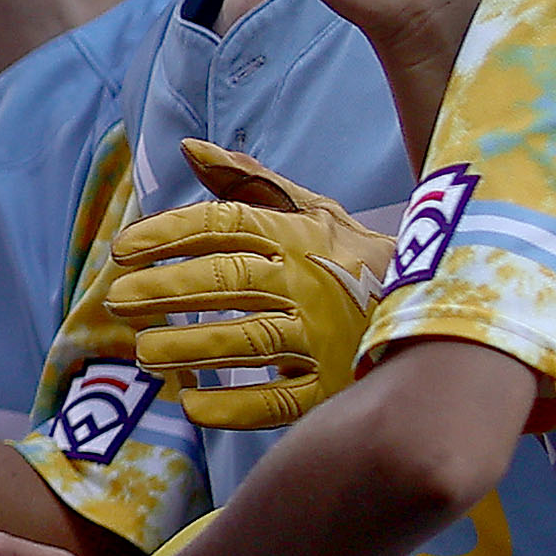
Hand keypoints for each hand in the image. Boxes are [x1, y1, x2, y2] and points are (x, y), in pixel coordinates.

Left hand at [100, 141, 392, 430]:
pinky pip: (277, 401)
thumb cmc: (353, 257)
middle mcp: (308, 281)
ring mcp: (323, 336)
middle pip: (227, 279)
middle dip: (165, 289)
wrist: (439, 310)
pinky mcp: (333, 386)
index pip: (224, 225)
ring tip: (143, 354)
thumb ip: (248, 181)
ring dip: (189, 347)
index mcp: (298, 235)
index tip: (121, 249)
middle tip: (116, 301)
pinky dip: (232, 406)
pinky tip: (191, 404)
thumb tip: (189, 149)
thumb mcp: (312, 210)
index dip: (168, 234)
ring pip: (247, 340)